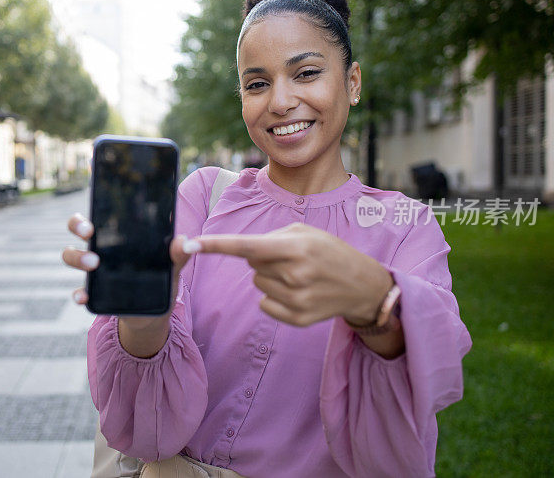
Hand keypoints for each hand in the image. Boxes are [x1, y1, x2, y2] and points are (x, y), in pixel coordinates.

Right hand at [61, 213, 191, 330]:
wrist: (154, 311)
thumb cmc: (160, 278)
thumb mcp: (171, 265)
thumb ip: (177, 253)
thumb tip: (184, 241)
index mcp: (116, 236)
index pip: (95, 217)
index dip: (87, 214)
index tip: (92, 221)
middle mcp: (99, 248)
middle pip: (76, 230)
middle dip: (78, 227)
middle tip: (90, 234)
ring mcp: (93, 271)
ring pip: (71, 256)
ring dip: (78, 258)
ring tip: (94, 264)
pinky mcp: (94, 293)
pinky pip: (79, 291)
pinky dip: (79, 293)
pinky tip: (84, 297)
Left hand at [188, 222, 393, 326]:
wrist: (363, 286)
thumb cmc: (330, 252)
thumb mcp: (307, 233)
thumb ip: (273, 239)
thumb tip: (246, 254)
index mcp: (296, 248)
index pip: (247, 246)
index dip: (217, 245)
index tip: (191, 243)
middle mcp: (295, 275)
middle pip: (252, 266)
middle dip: (265, 260)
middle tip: (294, 260)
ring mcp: (296, 300)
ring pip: (258, 284)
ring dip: (272, 277)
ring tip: (299, 275)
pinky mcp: (297, 319)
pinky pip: (265, 304)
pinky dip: (275, 297)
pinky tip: (299, 293)